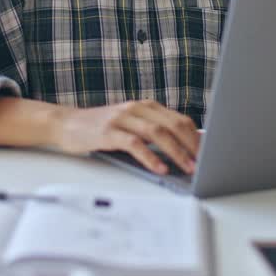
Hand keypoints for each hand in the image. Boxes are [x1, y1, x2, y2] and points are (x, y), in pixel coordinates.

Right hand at [51, 100, 199, 174]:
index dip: (196, 136)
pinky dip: (150, 157)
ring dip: (176, 152)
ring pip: (157, 133)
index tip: (209, 153)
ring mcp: (122, 118)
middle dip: (191, 145)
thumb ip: (153, 132)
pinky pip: (134, 144)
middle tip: (203, 163)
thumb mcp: (131, 125)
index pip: (179, 119)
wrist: (67, 124)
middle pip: (172, 125)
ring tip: (187, 168)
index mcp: (146, 106)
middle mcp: (136, 108)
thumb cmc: (102, 128)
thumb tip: (183, 150)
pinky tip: (160, 168)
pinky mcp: (108, 132)